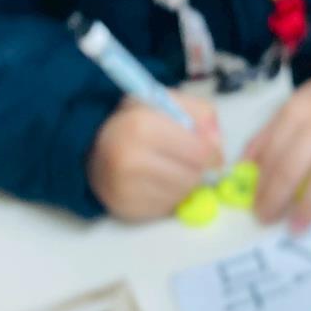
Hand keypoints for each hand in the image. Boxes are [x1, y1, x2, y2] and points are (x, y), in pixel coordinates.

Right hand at [89, 92, 222, 220]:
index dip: (209, 150)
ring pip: (183, 194)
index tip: (204, 147)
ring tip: (168, 168)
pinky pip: (167, 208)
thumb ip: (202, 114)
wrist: (93, 146)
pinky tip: (156, 182)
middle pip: (193, 176)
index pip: (200, 152)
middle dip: (196, 167)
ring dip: (184, 182)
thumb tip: (218, 148)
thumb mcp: (168, 101)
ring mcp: (125, 189)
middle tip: (183, 157)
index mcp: (141, 126)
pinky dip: (169, 196)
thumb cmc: (136, 121)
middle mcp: (130, 160)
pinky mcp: (126, 209)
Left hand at [246, 73, 310, 230]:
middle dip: (277, 197)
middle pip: (294, 166)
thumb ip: (267, 137)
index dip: (262, 183)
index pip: (274, 153)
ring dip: (310, 205)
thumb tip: (242, 168)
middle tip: (267, 220)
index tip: (254, 206)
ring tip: (297, 228)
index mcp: (297, 112)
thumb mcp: (290, 110)